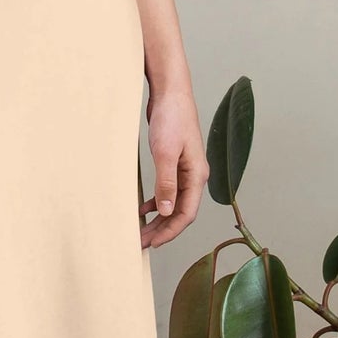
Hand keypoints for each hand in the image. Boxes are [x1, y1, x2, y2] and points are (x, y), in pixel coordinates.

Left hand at [140, 83, 207, 249]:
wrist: (171, 93)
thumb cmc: (171, 118)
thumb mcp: (165, 153)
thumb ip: (166, 183)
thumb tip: (165, 210)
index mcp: (196, 176)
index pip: (186, 214)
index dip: (170, 231)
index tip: (153, 243)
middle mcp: (194, 176)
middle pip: (179, 212)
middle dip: (161, 230)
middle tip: (141, 243)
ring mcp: (185, 170)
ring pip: (173, 203)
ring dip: (158, 219)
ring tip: (140, 231)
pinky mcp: (174, 164)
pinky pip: (168, 191)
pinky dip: (156, 202)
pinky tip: (144, 208)